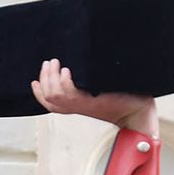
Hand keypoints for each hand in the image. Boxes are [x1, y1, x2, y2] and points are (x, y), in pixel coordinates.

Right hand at [30, 58, 156, 132]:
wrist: (138, 111)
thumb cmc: (125, 99)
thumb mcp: (101, 90)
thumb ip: (89, 84)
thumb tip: (81, 66)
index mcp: (76, 106)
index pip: (49, 103)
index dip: (38, 92)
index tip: (35, 80)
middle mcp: (76, 107)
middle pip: (49, 97)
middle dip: (44, 78)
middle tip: (48, 63)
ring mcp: (82, 105)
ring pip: (55, 94)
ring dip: (51, 77)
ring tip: (55, 63)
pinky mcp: (90, 101)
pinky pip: (69, 93)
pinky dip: (64, 81)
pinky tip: (67, 71)